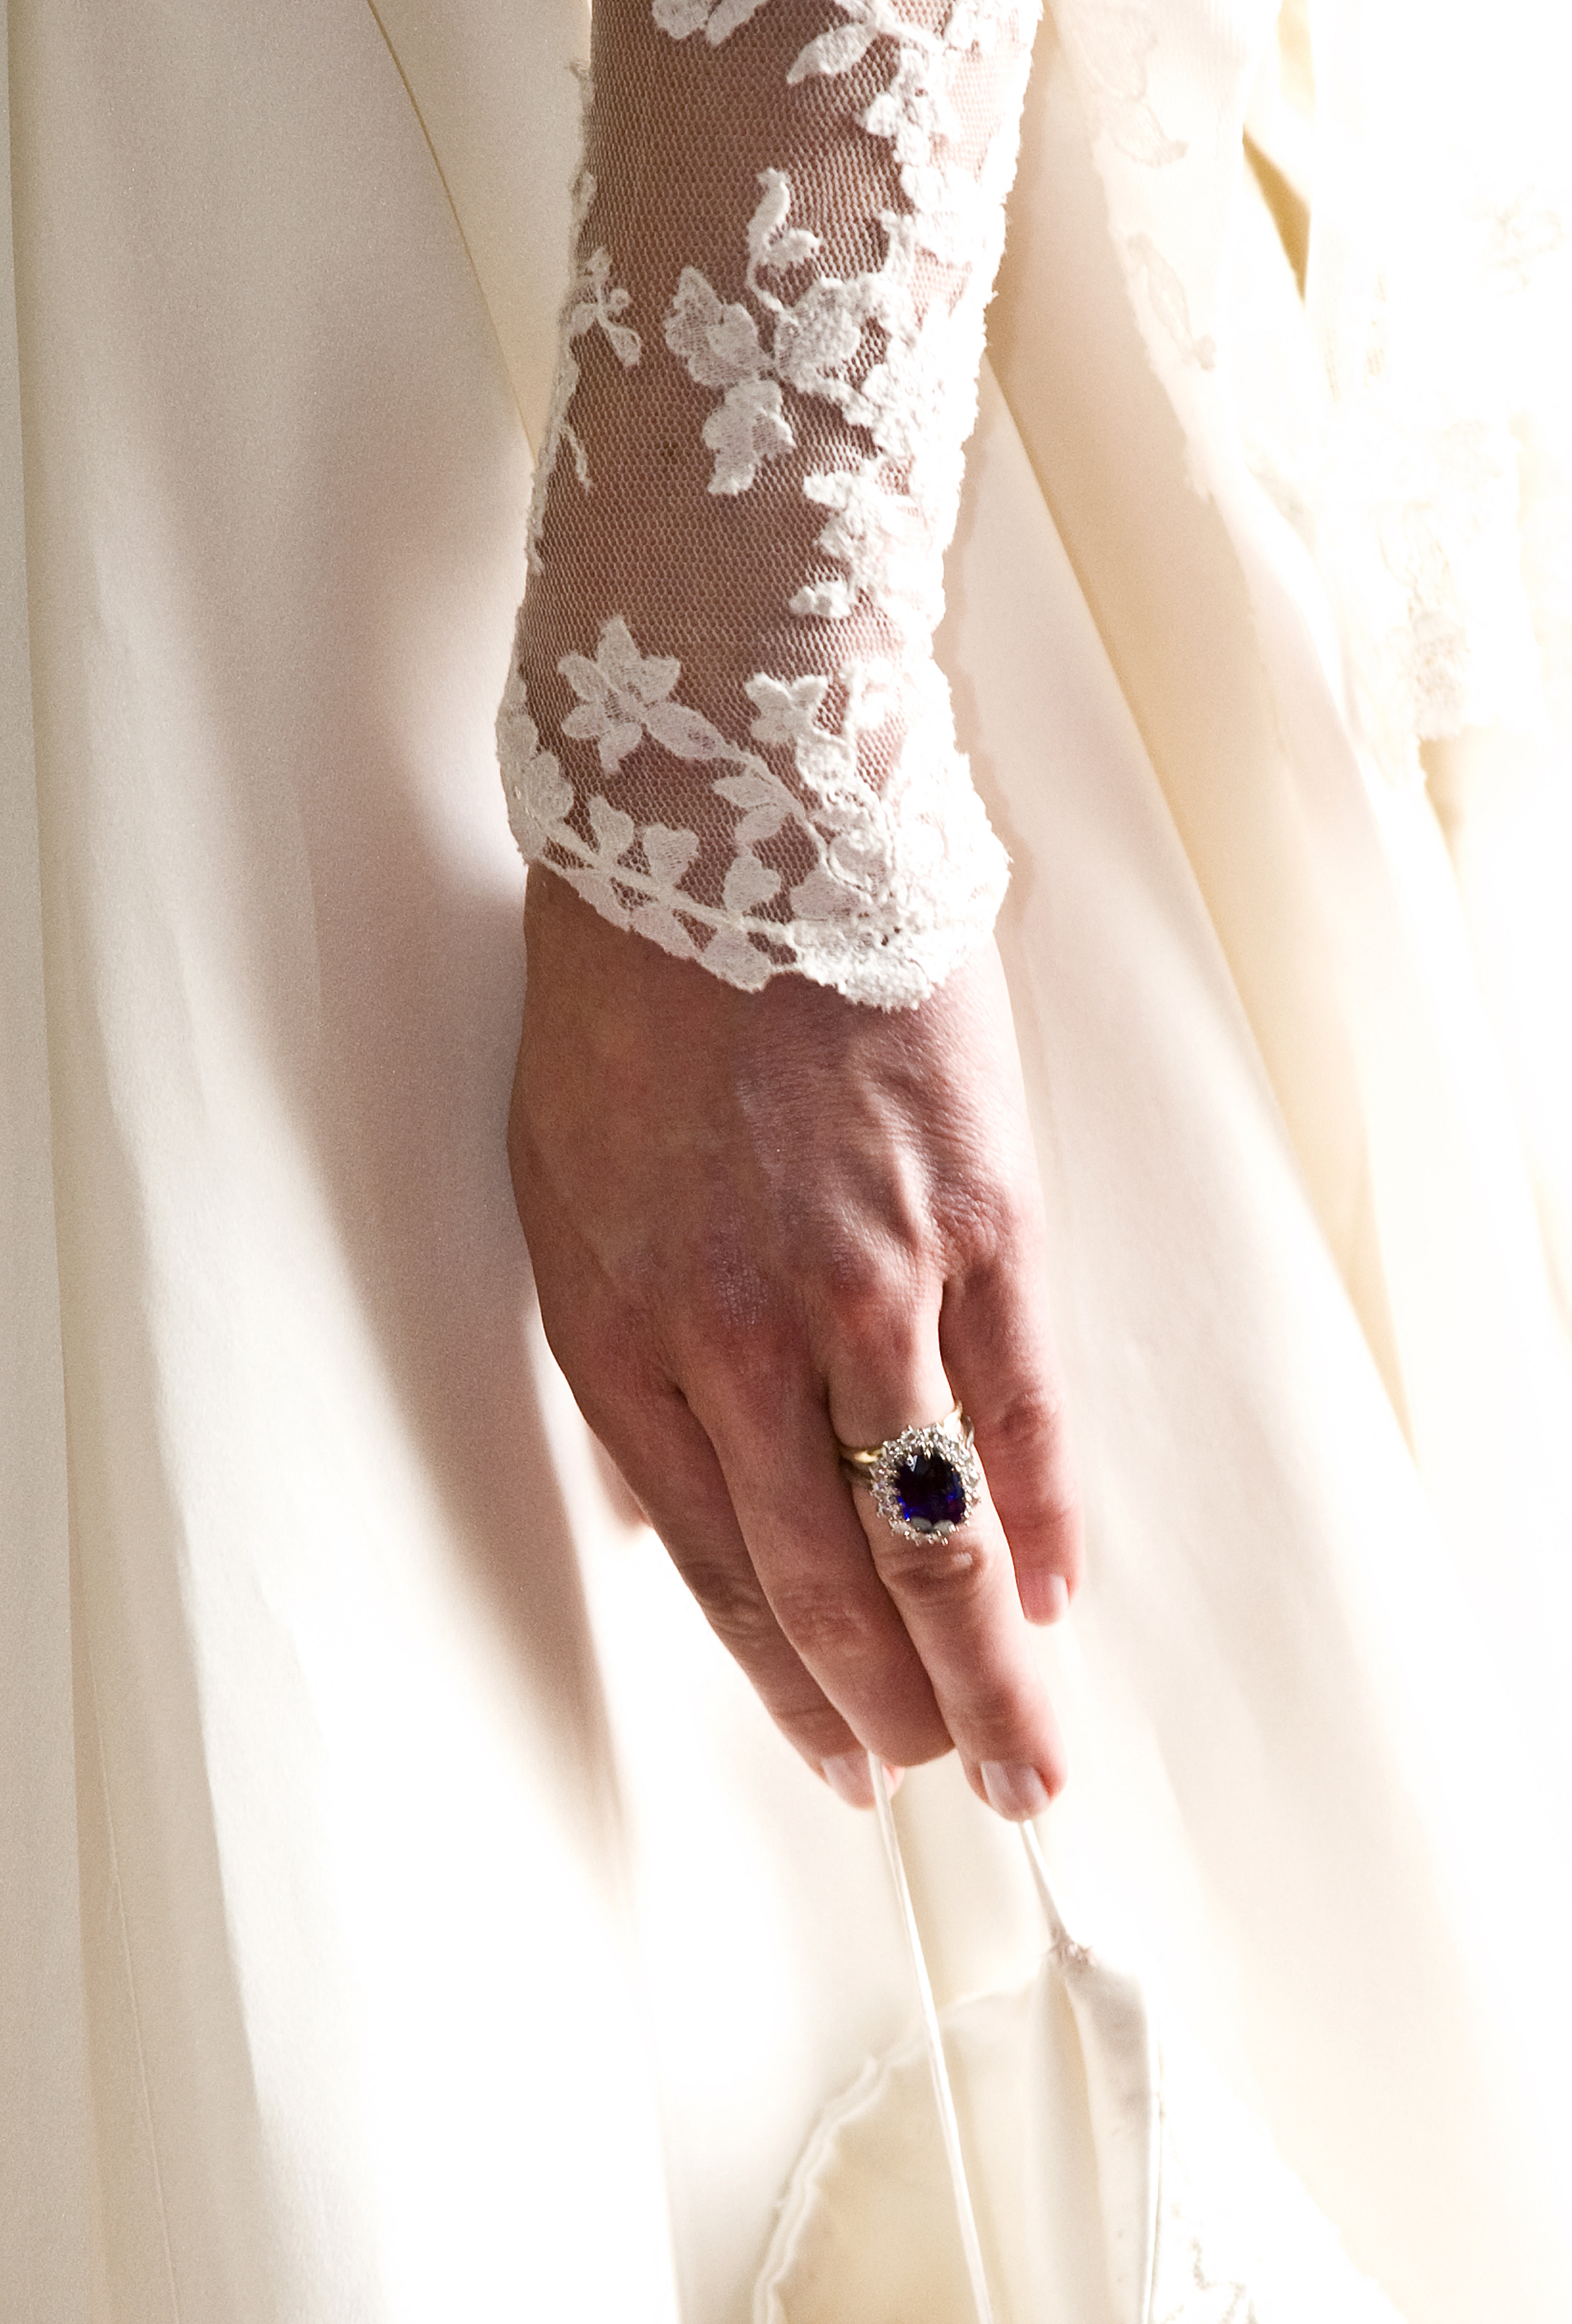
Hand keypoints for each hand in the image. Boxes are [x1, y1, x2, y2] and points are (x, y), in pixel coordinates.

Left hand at [510, 872, 1081, 1815]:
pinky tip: (1059, 1591)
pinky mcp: (979, 1214)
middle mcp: (742, 1337)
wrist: (723, 829)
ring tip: (1024, 1754)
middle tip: (955, 1791)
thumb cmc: (626, 1010)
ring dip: (986, 1660)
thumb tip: (691, 1485)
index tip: (836, 1756)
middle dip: (898, 1707)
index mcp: (625, 1334)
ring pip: (934, 1521)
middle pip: (834, 1577)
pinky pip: (1021, 1404)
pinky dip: (1043, 1513)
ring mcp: (871, 1279)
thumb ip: (628, 1345)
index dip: (784, 1681)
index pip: (718, 1563)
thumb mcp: (564, 1194)